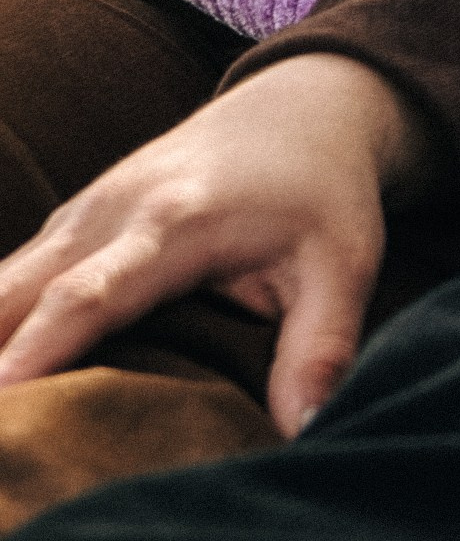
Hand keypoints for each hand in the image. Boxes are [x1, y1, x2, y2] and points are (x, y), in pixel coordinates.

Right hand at [0, 55, 428, 435]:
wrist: (302, 107)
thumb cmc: (322, 191)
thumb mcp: (344, 262)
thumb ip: (321, 344)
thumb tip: (303, 433)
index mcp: (175, 223)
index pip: (89, 294)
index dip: (38, 350)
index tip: (0, 399)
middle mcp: (110, 213)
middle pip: (15, 292)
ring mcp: (80, 215)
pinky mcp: (68, 227)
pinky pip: (5, 284)